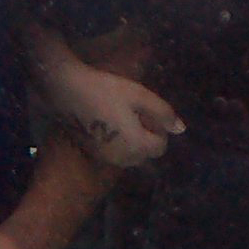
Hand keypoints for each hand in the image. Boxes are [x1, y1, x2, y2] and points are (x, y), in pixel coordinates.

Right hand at [38, 59, 182, 168]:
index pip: (160, 146)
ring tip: (122, 117)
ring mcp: (106, 158)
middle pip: (146, 154)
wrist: (67, 91)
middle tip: (136, 113)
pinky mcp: (93, 154)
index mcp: (137, 145)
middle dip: (147, 137)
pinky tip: (108, 122)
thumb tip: (181, 129)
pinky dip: (118, 143)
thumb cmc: (106, 90)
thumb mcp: (139, 95)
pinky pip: (115, 154)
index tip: (148, 112)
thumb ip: (163, 112)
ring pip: (130, 156)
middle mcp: (123, 158)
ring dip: (133, 141)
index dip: (159, 128)